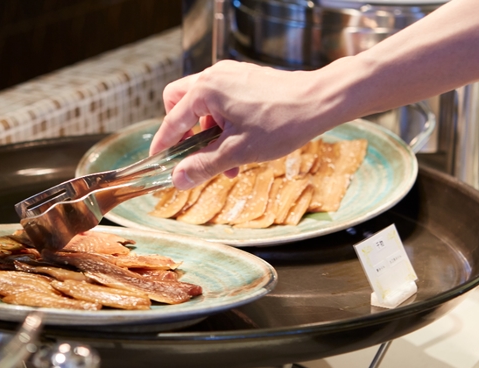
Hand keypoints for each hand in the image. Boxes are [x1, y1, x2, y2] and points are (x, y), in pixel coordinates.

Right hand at [149, 60, 346, 188]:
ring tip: (228, 162)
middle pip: (179, 103)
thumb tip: (178, 180)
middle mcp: (214, 76)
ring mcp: (231, 75)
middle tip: (192, 154)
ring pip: (203, 106)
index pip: (172, 121)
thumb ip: (203, 166)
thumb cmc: (281, 123)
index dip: (163, 145)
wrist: (321, 102)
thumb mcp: (238, 151)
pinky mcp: (245, 80)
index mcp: (206, 90)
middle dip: (183, 132)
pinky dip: (224, 124)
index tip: (157, 162)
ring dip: (208, 134)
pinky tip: (241, 145)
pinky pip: (222, 101)